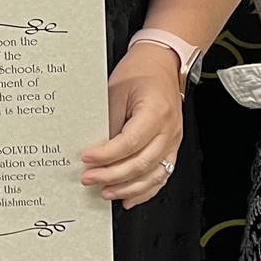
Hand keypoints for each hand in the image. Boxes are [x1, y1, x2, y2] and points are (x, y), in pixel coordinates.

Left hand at [81, 44, 184, 209]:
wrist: (162, 63)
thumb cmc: (140, 71)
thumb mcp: (116, 90)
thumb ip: (109, 121)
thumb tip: (95, 148)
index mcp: (155, 112)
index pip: (129, 143)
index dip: (106, 155)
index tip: (87, 158)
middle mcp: (168, 130)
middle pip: (141, 163)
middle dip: (112, 175)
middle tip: (89, 178)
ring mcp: (173, 141)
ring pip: (153, 175)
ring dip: (127, 188)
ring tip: (105, 191)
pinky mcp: (172, 147)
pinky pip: (162, 175)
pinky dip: (145, 191)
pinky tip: (129, 198)